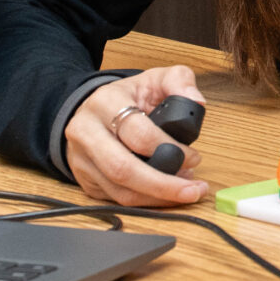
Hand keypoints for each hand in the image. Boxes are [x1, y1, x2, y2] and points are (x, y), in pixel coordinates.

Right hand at [63, 66, 209, 206]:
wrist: (92, 108)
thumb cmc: (127, 97)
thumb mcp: (153, 79)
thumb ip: (179, 81)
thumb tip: (196, 102)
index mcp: (105, 103)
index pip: (137, 133)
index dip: (170, 148)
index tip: (193, 157)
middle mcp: (87, 132)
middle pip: (122, 169)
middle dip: (163, 186)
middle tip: (193, 190)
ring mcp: (82, 159)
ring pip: (119, 191)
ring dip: (158, 198)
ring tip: (185, 192)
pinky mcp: (86, 180)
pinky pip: (116, 199)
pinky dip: (146, 201)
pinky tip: (165, 193)